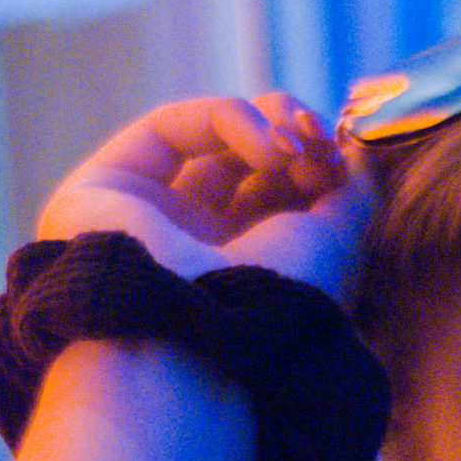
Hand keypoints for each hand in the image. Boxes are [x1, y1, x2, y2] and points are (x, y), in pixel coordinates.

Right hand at [37, 95, 373, 303]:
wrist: (211, 340)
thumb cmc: (281, 301)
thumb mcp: (339, 243)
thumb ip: (353, 189)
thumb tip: (354, 148)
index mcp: (251, 270)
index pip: (284, 190)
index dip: (318, 162)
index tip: (341, 163)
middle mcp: (198, 244)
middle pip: (248, 158)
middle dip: (294, 136)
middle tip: (319, 143)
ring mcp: (151, 215)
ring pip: (211, 135)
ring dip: (269, 124)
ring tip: (295, 148)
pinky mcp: (106, 185)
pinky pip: (172, 125)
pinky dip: (232, 119)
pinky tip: (268, 149)